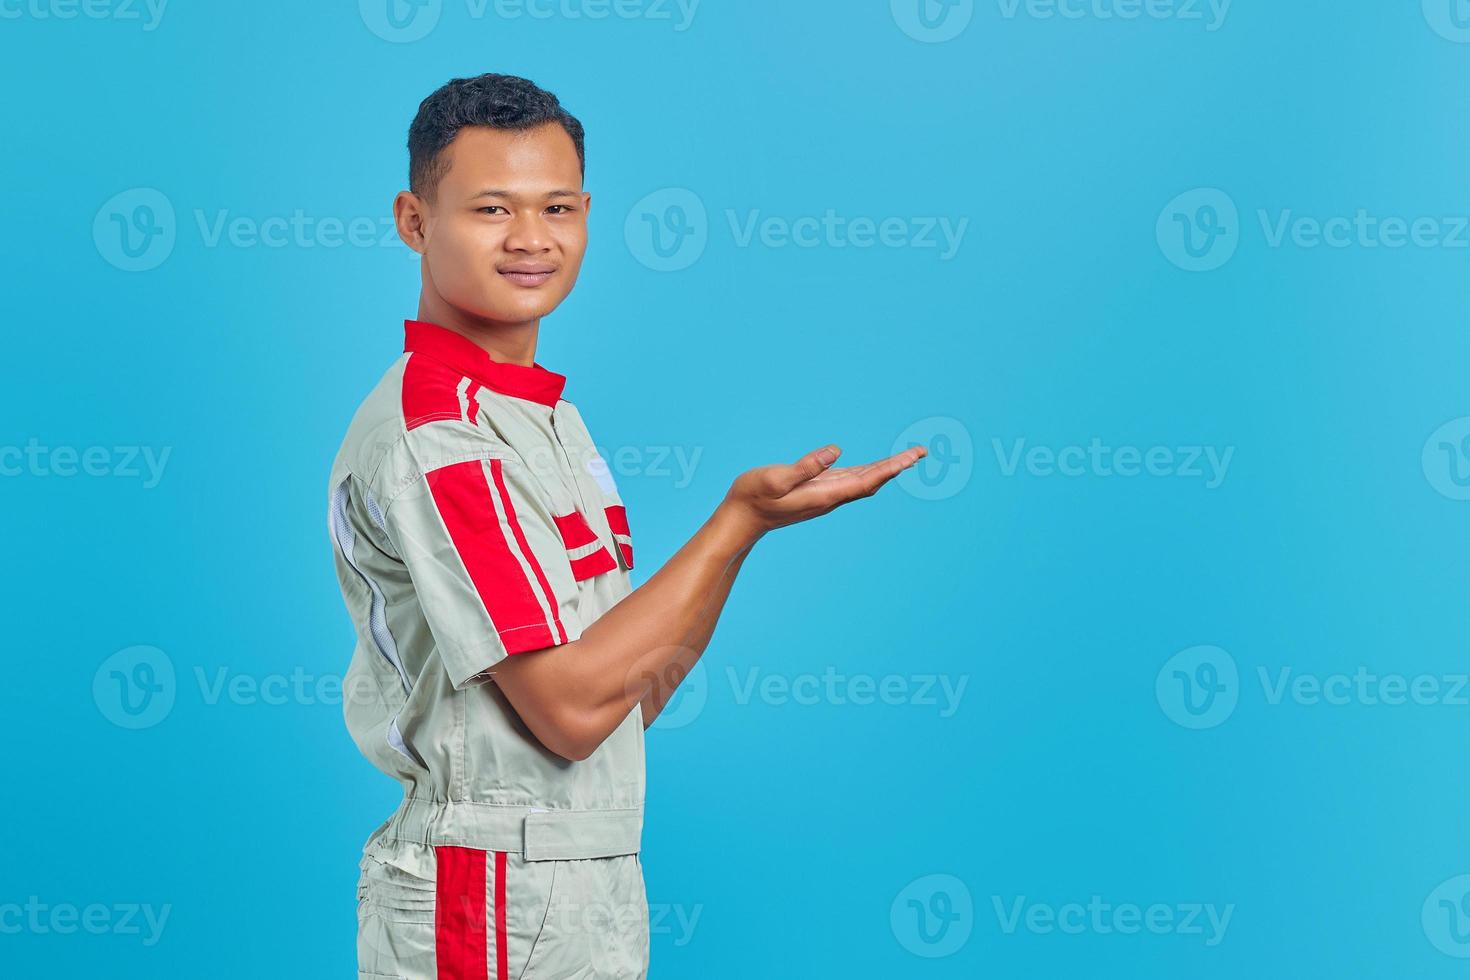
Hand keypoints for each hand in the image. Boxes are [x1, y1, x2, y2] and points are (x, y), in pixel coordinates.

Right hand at [719, 442, 927, 541]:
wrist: (740, 519)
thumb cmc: (753, 496)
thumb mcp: (775, 478)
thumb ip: (805, 466)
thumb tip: (835, 451)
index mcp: (824, 494)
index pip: (866, 481)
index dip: (890, 468)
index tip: (911, 457)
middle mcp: (829, 497)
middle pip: (871, 481)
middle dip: (896, 467)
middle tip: (920, 452)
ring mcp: (824, 496)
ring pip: (863, 482)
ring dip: (885, 469)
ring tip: (907, 457)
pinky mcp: (816, 491)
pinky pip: (850, 481)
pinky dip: (868, 471)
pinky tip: (875, 467)